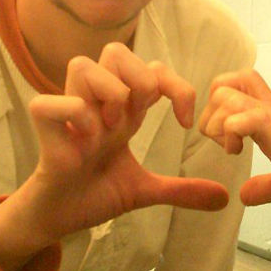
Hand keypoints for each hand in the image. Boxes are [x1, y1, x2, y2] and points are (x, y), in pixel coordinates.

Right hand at [0, 43, 228, 270]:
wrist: (60, 218)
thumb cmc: (95, 193)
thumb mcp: (146, 190)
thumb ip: (182, 190)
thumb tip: (224, 197)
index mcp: (122, 110)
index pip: (153, 68)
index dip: (176, 86)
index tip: (186, 122)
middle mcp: (97, 103)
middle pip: (115, 51)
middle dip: (138, 81)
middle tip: (139, 119)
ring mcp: (70, 113)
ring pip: (82, 64)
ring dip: (106, 95)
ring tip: (109, 131)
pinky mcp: (46, 131)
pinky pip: (49, 102)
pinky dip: (73, 117)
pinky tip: (84, 144)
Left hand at [198, 70, 270, 239]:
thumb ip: (266, 185)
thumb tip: (245, 194)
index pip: (240, 85)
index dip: (218, 104)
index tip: (220, 137)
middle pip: (228, 82)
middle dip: (210, 111)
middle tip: (220, 141)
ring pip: (230, 95)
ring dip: (218, 123)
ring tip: (230, 149)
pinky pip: (247, 116)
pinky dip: (231, 131)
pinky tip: (237, 153)